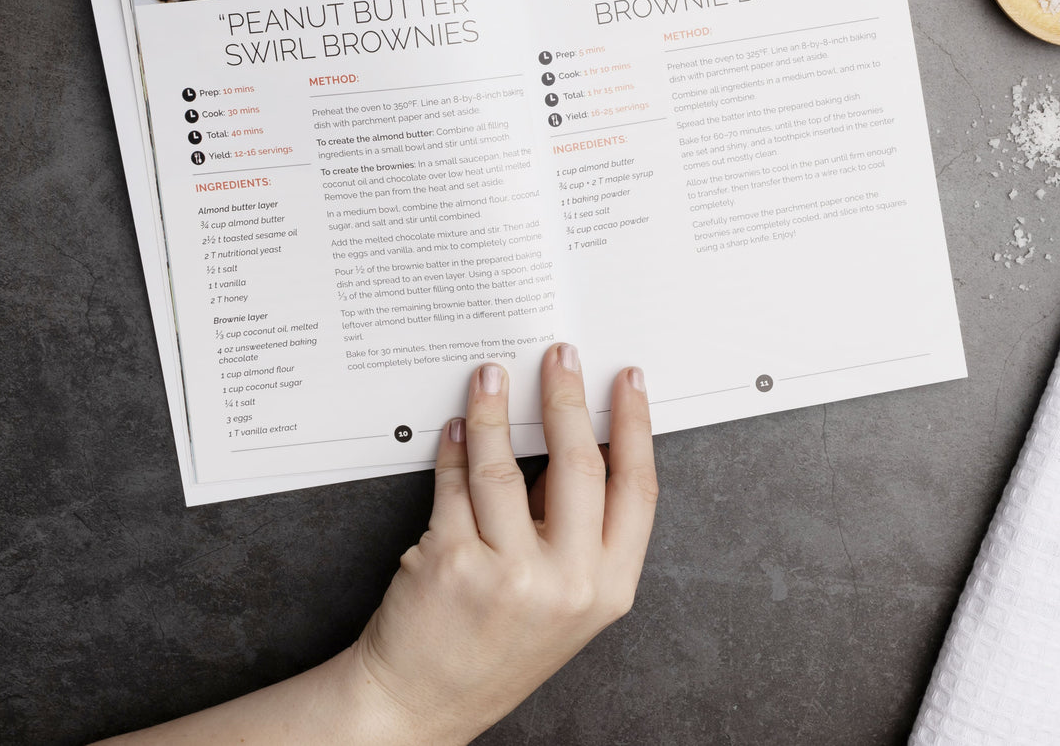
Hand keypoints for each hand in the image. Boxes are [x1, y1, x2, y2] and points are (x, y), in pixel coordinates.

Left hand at [352, 343, 657, 744]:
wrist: (423, 702)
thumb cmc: (496, 645)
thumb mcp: (565, 599)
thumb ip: (574, 527)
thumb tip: (567, 436)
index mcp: (608, 589)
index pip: (637, 488)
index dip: (635, 425)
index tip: (627, 381)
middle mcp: (566, 584)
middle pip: (579, 464)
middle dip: (567, 397)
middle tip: (559, 357)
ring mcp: (507, 575)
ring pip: (506, 466)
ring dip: (495, 410)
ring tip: (491, 377)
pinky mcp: (452, 563)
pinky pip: (455, 484)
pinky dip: (454, 447)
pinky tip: (455, 427)